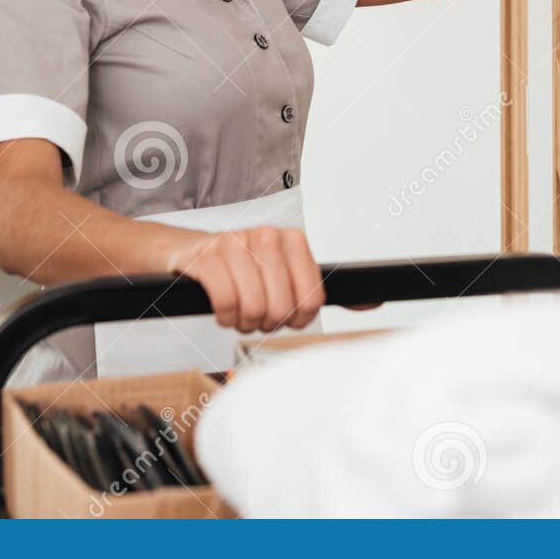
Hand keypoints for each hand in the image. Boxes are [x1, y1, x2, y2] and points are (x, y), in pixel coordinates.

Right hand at [164, 226, 325, 333]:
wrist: (186, 252)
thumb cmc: (239, 269)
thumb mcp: (282, 273)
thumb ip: (320, 289)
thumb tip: (373, 302)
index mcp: (292, 240)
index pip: (311, 299)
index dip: (296, 319)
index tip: (284, 316)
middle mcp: (266, 236)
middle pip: (282, 308)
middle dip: (267, 323)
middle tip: (256, 316)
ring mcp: (234, 244)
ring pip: (253, 308)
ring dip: (243, 323)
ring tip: (238, 314)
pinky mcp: (206, 256)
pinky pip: (226, 303)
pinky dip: (224, 317)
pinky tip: (222, 310)